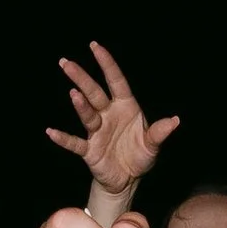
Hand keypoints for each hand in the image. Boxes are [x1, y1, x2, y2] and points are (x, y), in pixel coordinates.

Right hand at [46, 42, 178, 202]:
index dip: (106, 64)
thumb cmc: (139, 156)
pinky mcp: (89, 150)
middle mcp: (108, 114)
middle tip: (66, 63)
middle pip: (94, 93)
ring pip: (87, 114)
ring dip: (80, 105)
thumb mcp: (152, 145)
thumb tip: (175, 121)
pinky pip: (74, 143)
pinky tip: (51, 132)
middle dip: (81, 78)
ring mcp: (97, 131)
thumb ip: (159, 133)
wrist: (127, 180)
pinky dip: (63, 139)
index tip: (95, 46)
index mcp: (125, 107)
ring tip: (74, 93)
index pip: (115, 81)